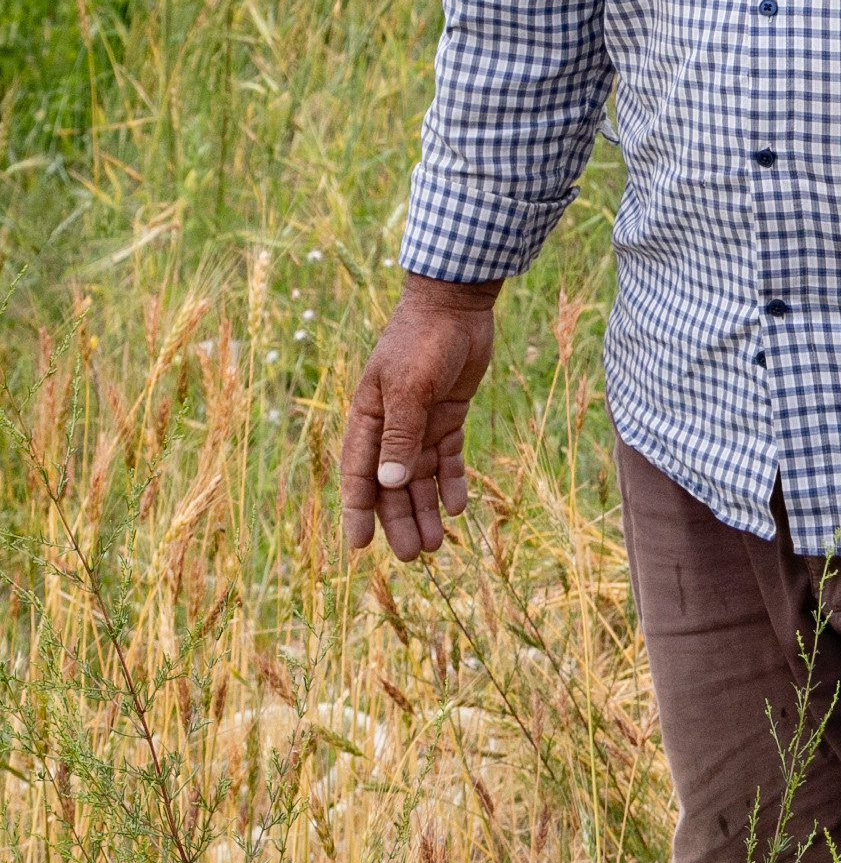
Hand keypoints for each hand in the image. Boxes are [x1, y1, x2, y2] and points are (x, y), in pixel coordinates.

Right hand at [340, 275, 499, 561]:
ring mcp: (421, 422)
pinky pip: (448, 457)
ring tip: (439, 545)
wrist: (456, 305)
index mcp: (369, 418)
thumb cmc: (422, 341)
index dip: (357, 511)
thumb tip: (389, 484)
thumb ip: (401, 434)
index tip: (359, 547)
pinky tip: (460, 506)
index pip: (358, 473)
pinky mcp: (448, 416)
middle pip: (392, 485)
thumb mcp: (408, 388)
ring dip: (427, 509)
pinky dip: (453, 482)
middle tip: (414, 557)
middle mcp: (392, 426)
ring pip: (421, 477)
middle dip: (400, 521)